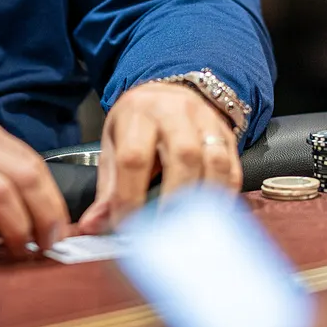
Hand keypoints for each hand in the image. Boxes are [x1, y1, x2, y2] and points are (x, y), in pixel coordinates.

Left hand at [79, 82, 240, 234]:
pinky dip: (223, 196)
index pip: (134, 157)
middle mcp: (175, 113)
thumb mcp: (113, 144)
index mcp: (138, 114)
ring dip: (203, 200)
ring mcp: (206, 121)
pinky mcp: (227, 135)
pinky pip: (232, 169)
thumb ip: (107, 188)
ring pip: (214, 162)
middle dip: (173, 200)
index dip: (130, 197)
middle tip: (162, 232)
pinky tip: (210, 215)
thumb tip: (93, 226)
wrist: (167, 94)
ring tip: (188, 227)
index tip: (126, 226)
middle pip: (183, 156)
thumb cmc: (137, 124)